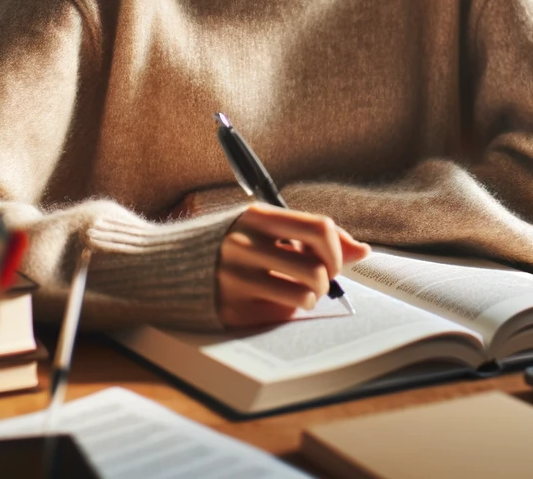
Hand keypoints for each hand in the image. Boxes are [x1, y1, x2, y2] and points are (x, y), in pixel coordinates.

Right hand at [216, 202, 369, 328]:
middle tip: (315, 281)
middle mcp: (246, 246)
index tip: (332, 261)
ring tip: (297, 291)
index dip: (337, 249)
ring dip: (310, 297)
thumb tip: (364, 251)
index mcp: (257, 217)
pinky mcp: (232, 310)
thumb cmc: (232, 242)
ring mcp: (237, 280)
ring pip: (305, 296)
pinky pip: (281, 315)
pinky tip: (269, 300)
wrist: (169, 266)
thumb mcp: (265, 227)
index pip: (320, 228)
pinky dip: (285, 310)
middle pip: (317, 269)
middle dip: (326, 280)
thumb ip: (312, 235)